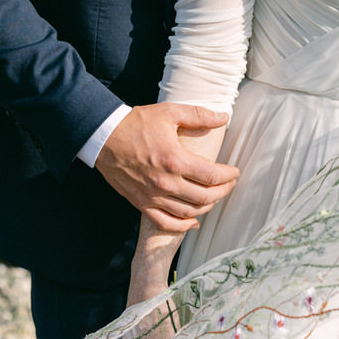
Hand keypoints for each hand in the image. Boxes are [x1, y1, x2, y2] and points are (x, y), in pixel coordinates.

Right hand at [95, 103, 238, 231]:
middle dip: (223, 191)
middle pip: (205, 197)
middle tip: (229, 184)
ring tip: (214, 196)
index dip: (229, 176)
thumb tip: (223, 117)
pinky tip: (193, 221)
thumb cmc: (135, 123)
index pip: (213, 176)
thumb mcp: (168, 112)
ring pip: (189, 212)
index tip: (235, 172)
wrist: (103, 137)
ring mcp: (153, 196)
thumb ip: (198, 116)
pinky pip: (166, 223)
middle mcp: (166, 183)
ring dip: (207, 207)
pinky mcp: (141, 203)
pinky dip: (183, 226)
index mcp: (176, 160)